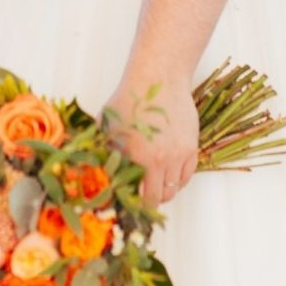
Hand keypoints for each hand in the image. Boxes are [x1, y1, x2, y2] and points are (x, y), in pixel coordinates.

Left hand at [103, 70, 198, 210]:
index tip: (127, 205)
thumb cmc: (129, 101)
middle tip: (139, 198)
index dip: (133, 206)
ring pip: (175, 189)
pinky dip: (178, 180)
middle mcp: (161, 160)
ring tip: (153, 185)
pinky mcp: (191, 146)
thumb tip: (94, 179)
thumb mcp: (107, 129)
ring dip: (164, 191)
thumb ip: (103, 155)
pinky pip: (187, 174)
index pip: (139, 199)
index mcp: (138, 159)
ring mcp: (179, 154)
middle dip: (148, 202)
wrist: (159, 79)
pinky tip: (167, 174)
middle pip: (159, 199)